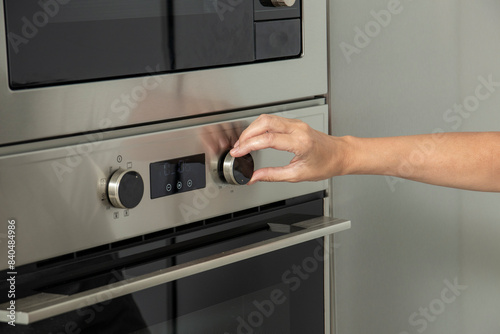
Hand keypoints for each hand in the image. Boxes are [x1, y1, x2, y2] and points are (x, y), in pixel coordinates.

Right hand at [230, 114, 346, 183]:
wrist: (338, 154)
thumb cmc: (325, 164)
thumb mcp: (297, 175)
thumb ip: (272, 175)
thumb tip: (254, 177)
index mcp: (300, 142)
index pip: (268, 139)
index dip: (249, 145)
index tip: (238, 152)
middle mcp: (298, 129)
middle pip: (265, 122)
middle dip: (247, 134)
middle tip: (238, 147)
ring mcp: (296, 123)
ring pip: (267, 118)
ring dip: (252, 129)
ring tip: (243, 144)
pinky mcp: (294, 123)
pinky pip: (273, 120)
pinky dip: (259, 128)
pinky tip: (254, 137)